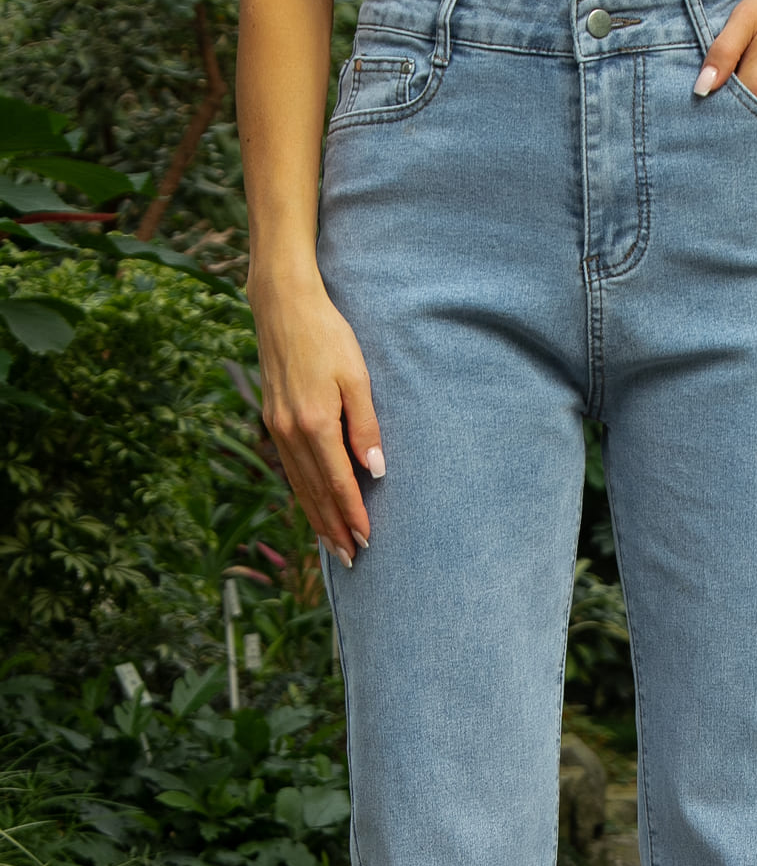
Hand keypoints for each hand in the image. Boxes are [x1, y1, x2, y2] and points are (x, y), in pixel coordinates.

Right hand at [247, 268, 381, 566]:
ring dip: (317, 519)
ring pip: (299, 486)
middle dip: (334, 528)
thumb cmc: (328, 336)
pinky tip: (313, 508)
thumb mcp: (357, 377)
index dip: (353, 515)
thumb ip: (365, 426)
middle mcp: (291, 432)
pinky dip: (303, 495)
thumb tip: (375, 471)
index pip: (339, 483)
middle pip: (316, 493)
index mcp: (316, 423)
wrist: (282, 306)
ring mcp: (277, 428)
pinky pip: (290, 469)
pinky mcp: (273, 421)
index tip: (367, 540)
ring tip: (333, 545)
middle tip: (351, 559)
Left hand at [694, 0, 756, 120]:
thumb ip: (722, 52)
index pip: (723, 113)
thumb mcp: (749, 14)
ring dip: (755, 131)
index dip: (712, 111)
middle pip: (745, 129)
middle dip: (732, 126)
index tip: (706, 105)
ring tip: (748, 114)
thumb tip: (701, 89)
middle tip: (723, 116)